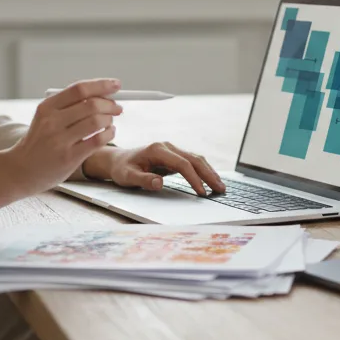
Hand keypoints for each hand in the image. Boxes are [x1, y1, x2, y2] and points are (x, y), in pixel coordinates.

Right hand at [0, 79, 122, 212]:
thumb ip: (69, 105)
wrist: (21, 170)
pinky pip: (97, 140)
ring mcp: (60, 140)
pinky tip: (108, 133)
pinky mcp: (69, 158)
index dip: (101, 85)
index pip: (79, 89)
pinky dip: (109, 134)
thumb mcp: (46, 118)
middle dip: (110, 104)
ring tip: (110, 122)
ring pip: (96, 121)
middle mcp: (51, 122)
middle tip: (117, 108)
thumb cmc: (40, 141)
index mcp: (47, 107)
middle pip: (91, 104)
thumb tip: (103, 93)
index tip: (116, 85)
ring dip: (109, 119)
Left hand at [89, 141, 225, 195]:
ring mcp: (172, 150)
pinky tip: (211, 180)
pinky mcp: (174, 156)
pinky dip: (204, 171)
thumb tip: (159, 183)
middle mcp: (167, 147)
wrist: (118, 160)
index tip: (202, 192)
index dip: (194, 178)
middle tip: (221, 189)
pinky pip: (193, 162)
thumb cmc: (122, 169)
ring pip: (196, 159)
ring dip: (209, 172)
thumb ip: (143, 180)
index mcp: (158, 149)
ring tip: (220, 186)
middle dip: (209, 174)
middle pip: (194, 159)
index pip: (182, 164)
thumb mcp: (127, 177)